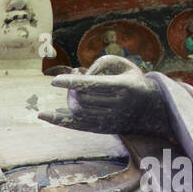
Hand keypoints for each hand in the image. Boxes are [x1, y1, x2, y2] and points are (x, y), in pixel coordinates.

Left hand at [39, 55, 172, 139]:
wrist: (150, 108)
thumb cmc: (132, 80)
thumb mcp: (123, 64)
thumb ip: (101, 62)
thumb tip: (79, 74)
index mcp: (124, 87)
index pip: (93, 85)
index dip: (72, 82)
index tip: (54, 80)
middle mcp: (118, 106)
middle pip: (82, 98)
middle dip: (72, 88)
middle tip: (74, 81)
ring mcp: (110, 120)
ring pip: (77, 111)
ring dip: (69, 98)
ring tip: (74, 90)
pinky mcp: (102, 129)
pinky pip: (75, 126)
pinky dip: (58, 120)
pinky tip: (43, 115)